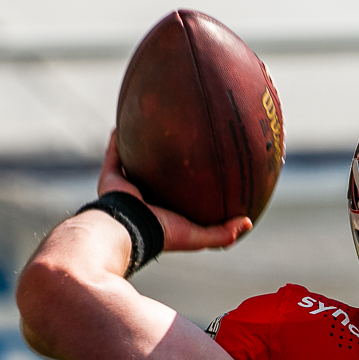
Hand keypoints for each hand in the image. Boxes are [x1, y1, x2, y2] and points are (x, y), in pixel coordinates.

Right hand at [98, 130, 252, 250]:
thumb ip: (223, 232)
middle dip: (165, 161)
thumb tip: (248, 222)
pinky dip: (117, 140)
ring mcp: (125, 187)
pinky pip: (114, 154)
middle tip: (180, 141)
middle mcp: (142, 198)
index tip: (202, 166)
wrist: (128, 230)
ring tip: (150, 127)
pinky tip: (124, 123)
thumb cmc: (162, 234)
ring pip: (132, 163)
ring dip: (139, 148)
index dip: (187, 183)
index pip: (176, 196)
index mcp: (161, 212)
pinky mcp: (109, 178)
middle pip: (155, 176)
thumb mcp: (198, 236)